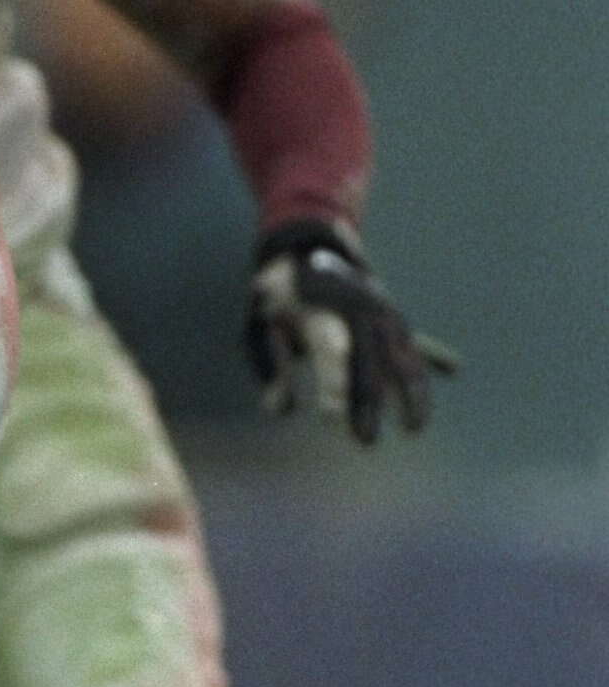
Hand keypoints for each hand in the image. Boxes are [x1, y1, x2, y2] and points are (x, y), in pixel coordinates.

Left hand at [245, 219, 454, 444]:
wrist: (311, 245)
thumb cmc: (281, 295)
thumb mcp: (262, 324)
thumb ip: (271, 366)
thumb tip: (281, 410)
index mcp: (319, 307)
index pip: (331, 353)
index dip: (334, 388)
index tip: (331, 422)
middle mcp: (357, 309)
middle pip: (368, 360)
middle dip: (368, 402)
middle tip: (364, 441)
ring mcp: (381, 311)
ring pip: (401, 355)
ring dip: (409, 393)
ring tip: (412, 429)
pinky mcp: (394, 319)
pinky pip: (411, 352)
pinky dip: (420, 377)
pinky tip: (424, 405)